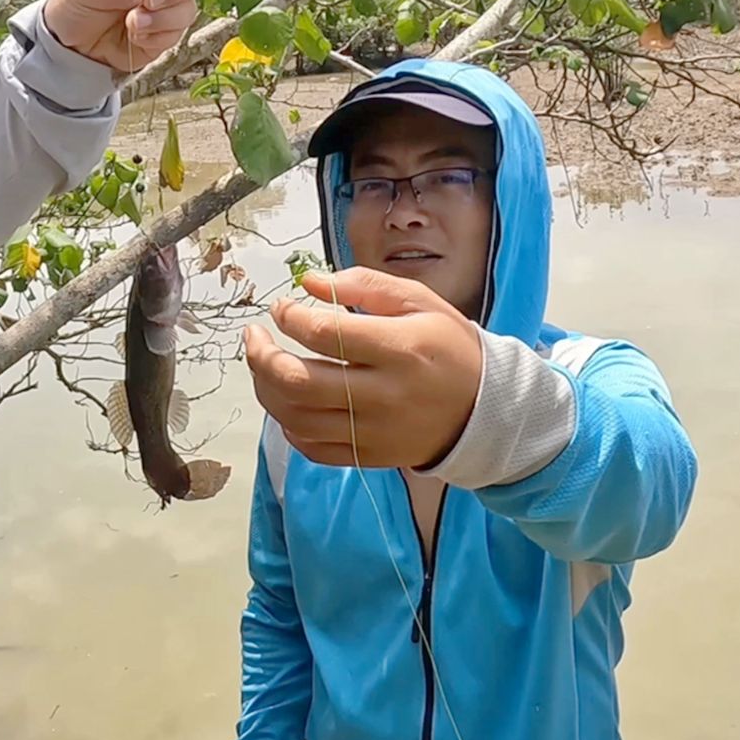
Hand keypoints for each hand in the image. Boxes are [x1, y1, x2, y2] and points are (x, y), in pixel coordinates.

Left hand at [41, 0, 207, 71]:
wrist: (69, 44)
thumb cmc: (74, 4)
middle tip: (150, 1)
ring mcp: (163, 6)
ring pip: (188, 8)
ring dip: (162, 19)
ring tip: (132, 23)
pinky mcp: (163, 33)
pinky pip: (177, 35)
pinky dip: (156, 38)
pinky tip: (134, 36)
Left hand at [243, 268, 483, 469]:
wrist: (485, 410)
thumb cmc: (449, 347)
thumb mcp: (419, 301)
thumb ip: (363, 285)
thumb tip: (307, 283)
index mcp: (399, 349)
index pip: (324, 334)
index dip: (290, 318)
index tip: (282, 308)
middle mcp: (383, 395)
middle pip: (298, 381)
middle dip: (262, 356)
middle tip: (254, 337)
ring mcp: (372, 432)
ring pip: (296, 417)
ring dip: (266, 389)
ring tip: (263, 365)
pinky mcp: (367, 456)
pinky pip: (311, 447)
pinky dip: (287, 423)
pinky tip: (285, 401)